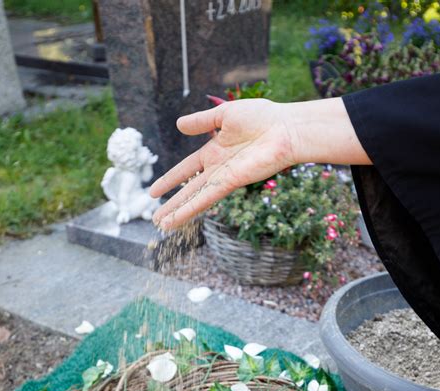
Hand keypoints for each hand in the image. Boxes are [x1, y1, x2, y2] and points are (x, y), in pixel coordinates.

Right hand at [150, 99, 297, 230]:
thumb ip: (202, 122)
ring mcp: (223, 177)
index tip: (155, 191)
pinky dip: (190, 209)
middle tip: (156, 219)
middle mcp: (217, 168)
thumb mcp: (224, 115)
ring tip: (162, 225)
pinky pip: (205, 198)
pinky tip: (177, 219)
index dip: (171, 179)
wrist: (285, 128)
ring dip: (178, 212)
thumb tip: (178, 125)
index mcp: (214, 151)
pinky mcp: (231, 183)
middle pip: (189, 189)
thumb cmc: (262, 117)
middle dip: (172, 204)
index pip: (186, 169)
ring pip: (195, 198)